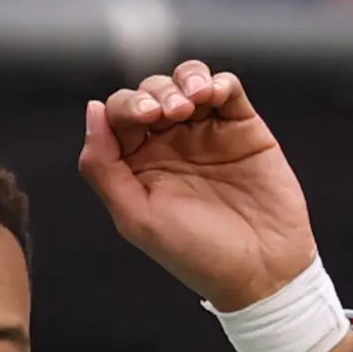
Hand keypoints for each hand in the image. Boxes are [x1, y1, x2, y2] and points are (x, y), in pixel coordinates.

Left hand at [76, 61, 317, 313]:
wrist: (261, 271)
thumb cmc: (198, 255)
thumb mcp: (138, 218)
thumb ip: (104, 167)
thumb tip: (91, 112)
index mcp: (137, 166)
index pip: (118, 117)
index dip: (126, 107)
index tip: (146, 119)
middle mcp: (169, 145)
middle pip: (151, 92)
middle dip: (156, 93)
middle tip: (170, 113)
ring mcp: (206, 133)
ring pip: (186, 81)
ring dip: (185, 80)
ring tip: (193, 100)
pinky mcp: (243, 128)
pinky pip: (227, 89)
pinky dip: (218, 82)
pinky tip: (213, 94)